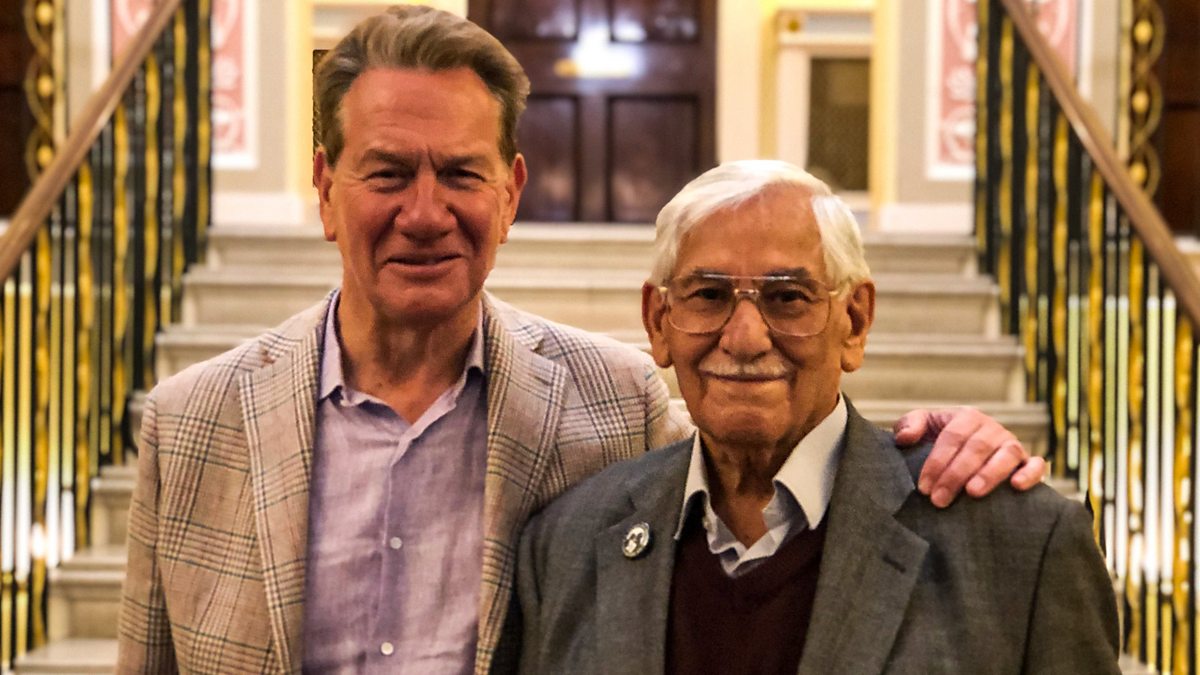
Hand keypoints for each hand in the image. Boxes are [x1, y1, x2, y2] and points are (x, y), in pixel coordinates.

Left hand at [894, 407, 1045, 507]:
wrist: (964, 455)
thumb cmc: (940, 442)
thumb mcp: (923, 428)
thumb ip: (908, 425)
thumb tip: (905, 438)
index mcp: (967, 417)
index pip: (952, 437)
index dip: (937, 461)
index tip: (923, 487)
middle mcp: (992, 429)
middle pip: (976, 448)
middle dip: (955, 474)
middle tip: (939, 499)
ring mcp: (1012, 444)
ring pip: (1007, 454)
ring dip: (990, 474)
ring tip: (972, 493)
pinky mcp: (1028, 462)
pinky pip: (1037, 465)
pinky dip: (1030, 473)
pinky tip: (1017, 487)